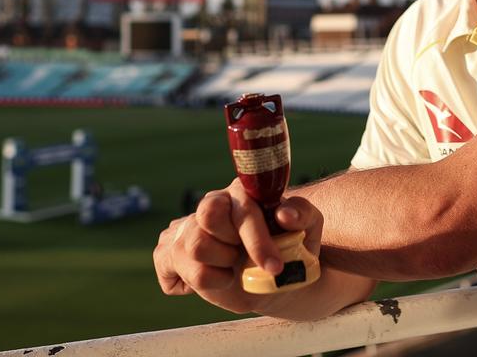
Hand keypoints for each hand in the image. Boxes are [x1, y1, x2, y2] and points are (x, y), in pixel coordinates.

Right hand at [153, 178, 322, 313]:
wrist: (277, 272)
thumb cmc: (291, 244)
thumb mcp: (309, 228)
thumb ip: (303, 214)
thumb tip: (285, 214)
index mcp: (241, 192)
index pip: (237, 211)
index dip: (255, 241)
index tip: (274, 267)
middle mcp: (210, 204)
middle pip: (202, 234)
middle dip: (229, 255)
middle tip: (245, 258)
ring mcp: (185, 229)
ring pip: (190, 252)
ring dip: (218, 271)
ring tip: (232, 266)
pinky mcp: (170, 254)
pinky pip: (168, 274)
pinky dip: (191, 283)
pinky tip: (212, 275)